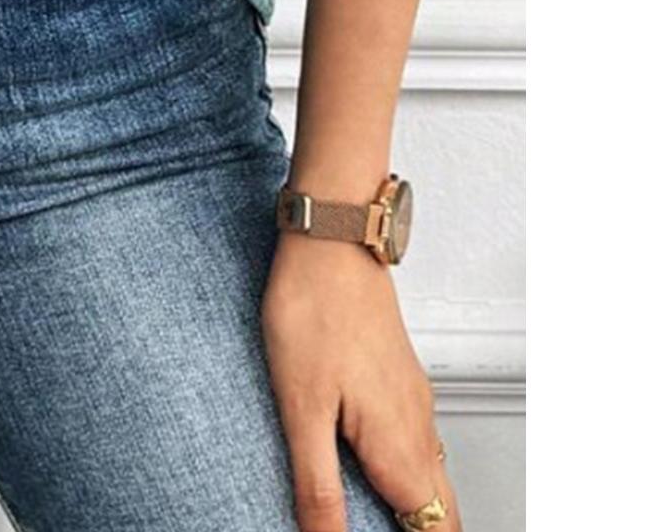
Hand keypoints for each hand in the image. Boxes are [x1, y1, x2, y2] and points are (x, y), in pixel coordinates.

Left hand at [262, 234, 460, 530]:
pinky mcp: (397, 375)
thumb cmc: (315, 310)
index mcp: (400, 445)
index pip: (434, 528)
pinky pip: (415, 441)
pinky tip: (373, 464)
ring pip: (430, 474)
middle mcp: (416, 425)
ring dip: (416, 506)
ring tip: (386, 519)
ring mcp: (411, 398)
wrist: (332, 240)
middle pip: (440, 508)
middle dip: (425, 531)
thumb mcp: (302, 408)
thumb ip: (318, 486)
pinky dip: (405, 470)